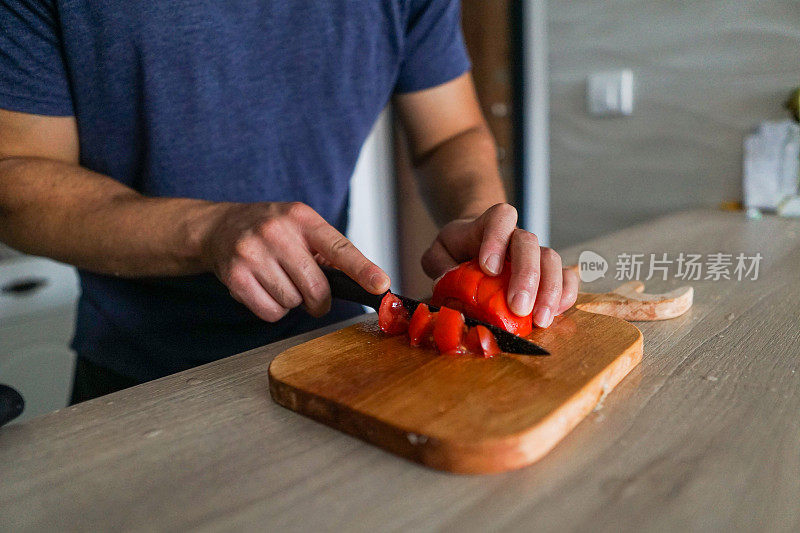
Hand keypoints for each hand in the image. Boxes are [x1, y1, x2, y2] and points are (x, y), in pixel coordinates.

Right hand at [201, 201, 389, 321]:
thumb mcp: (301, 226)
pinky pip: (271, 312)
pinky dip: (273, 309)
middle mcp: (277, 233)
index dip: (363, 269)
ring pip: (293, 302)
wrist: (220, 227)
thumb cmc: (269, 230)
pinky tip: (264, 289)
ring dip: (292, 301)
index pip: (340, 247)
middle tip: (312, 294)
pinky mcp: (236, 276)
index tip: (380, 285)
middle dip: (319, 300)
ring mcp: (253, 254)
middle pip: (316, 288)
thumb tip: (362, 281)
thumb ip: (329, 251)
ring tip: (279, 281)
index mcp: (302, 218)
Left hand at [421, 203, 577, 326]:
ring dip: (549, 291)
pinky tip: (555, 314)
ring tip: (539, 320)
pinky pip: (566, 277)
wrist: (475, 245)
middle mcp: (515, 236)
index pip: (500, 217)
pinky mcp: (547, 272)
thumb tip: (446, 282)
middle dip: (526, 276)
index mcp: (489, 225)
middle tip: (518, 307)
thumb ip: (437, 264)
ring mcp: (534, 253)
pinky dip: (565, 295)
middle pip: (529, 243)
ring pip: (551, 260)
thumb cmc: (456, 251)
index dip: (497, 239)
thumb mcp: (438, 253)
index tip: (489, 268)